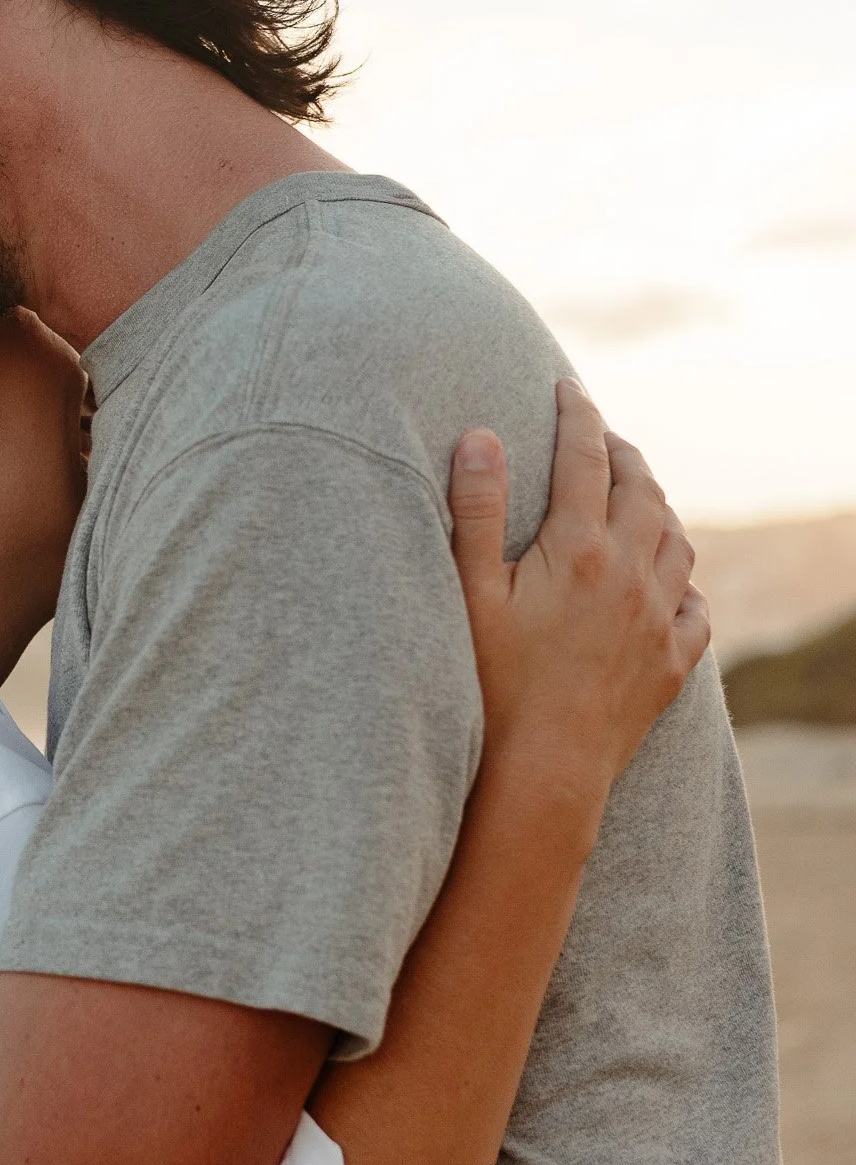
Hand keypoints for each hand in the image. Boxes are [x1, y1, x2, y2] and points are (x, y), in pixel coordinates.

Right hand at [448, 379, 709, 797]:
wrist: (540, 775)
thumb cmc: (491, 686)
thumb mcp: (468, 592)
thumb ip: (476, 509)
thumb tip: (483, 435)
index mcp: (579, 549)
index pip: (585, 457)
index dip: (577, 415)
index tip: (567, 389)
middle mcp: (630, 576)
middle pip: (643, 490)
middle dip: (623, 454)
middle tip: (602, 438)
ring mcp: (657, 621)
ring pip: (677, 542)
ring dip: (658, 509)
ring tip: (637, 498)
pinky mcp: (670, 665)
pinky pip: (694, 607)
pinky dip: (683, 580)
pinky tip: (667, 581)